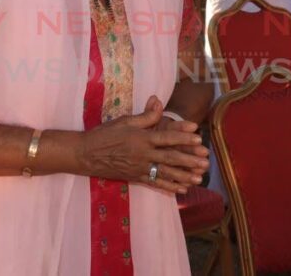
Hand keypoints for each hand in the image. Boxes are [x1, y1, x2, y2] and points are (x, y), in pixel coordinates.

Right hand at [80, 96, 209, 194]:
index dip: (183, 136)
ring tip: (199, 178)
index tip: (198, 136)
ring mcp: (139, 168)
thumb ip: (145, 115)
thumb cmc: (104, 134)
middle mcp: (142, 155)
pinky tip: (181, 189)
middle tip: (205, 161)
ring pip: (165, 173)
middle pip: (170, 158)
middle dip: (189, 160)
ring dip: (184, 176)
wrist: (85, 154)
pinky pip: (154, 183)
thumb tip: (158, 102)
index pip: (166, 137)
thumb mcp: (124, 121)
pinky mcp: (135, 178)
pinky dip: (169, 187)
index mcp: (141, 138)